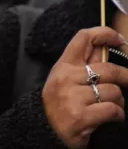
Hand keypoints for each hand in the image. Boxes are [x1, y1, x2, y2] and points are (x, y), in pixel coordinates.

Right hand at [42, 27, 127, 148]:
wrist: (45, 131)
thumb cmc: (59, 103)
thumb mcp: (66, 80)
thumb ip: (85, 65)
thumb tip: (106, 47)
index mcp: (63, 66)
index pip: (84, 38)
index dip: (105, 34)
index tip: (120, 39)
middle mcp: (66, 78)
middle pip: (107, 68)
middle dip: (125, 76)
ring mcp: (72, 97)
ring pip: (113, 91)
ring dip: (119, 101)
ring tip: (111, 106)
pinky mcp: (81, 116)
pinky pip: (112, 109)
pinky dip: (118, 114)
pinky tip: (112, 117)